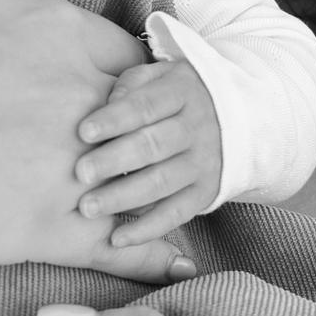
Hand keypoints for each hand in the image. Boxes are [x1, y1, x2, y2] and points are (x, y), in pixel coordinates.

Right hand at [0, 0, 194, 284]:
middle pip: (152, 118)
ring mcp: (61, 163)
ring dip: (152, 194)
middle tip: (127, 158)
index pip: (137, 56)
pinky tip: (156, 259)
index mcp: (55, 28)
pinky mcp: (37, 230)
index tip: (109, 103)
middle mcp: (73, 92)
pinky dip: (147, 255)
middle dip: (147, 138)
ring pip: (145, 183)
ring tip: (143, 208)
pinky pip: (124, 245)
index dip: (132, 82)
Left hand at [75, 59, 220, 242]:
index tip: (82, 132)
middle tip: (79, 173)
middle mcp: (196, 128)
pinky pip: (175, 214)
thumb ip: (130, 86)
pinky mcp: (205, 192)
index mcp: (182, 92)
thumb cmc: (173, 95)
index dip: (114, 119)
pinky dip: (147, 230)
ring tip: (87, 208)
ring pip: (162, 183)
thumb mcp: (158, 76)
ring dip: (123, 197)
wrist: (235, 116)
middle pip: (153, 146)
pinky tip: (116, 238)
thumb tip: (105, 105)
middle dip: (114, 160)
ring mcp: (203, 163)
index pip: (145, 105)